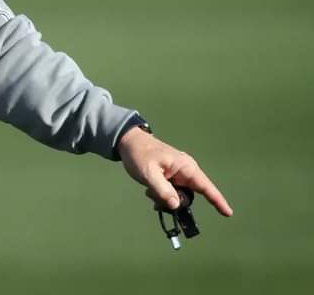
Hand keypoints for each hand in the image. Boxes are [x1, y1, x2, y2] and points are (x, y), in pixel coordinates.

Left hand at [117, 127, 232, 215]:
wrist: (128, 143)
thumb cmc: (139, 154)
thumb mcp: (148, 173)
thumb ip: (162, 190)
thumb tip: (177, 205)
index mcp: (186, 167)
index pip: (206, 187)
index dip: (218, 201)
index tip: (228, 213)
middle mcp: (186, 172)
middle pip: (189, 197)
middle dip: (175, 202)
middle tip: (154, 196)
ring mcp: (178, 176)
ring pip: (179, 197)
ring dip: (166, 199)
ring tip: (149, 191)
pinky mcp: (170, 179)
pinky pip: (172, 194)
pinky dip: (162, 197)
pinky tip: (150, 192)